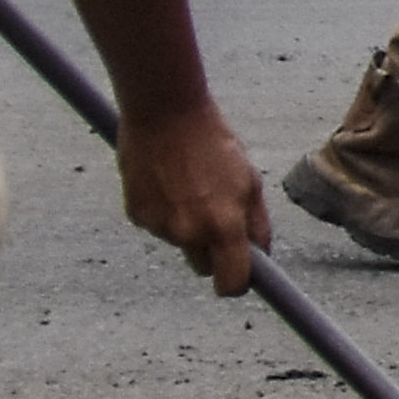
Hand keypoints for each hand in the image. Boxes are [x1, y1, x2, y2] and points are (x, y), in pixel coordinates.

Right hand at [119, 97, 272, 294]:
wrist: (165, 114)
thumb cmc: (214, 143)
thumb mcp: (250, 180)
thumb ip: (257, 224)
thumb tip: (261, 255)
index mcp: (224, 225)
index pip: (232, 283)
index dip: (238, 284)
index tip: (242, 278)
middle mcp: (189, 232)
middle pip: (204, 267)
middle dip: (212, 252)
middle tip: (216, 217)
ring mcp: (159, 226)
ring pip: (180, 243)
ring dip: (187, 227)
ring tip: (190, 187)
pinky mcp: (137, 216)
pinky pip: (158, 227)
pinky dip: (164, 214)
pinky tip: (168, 184)